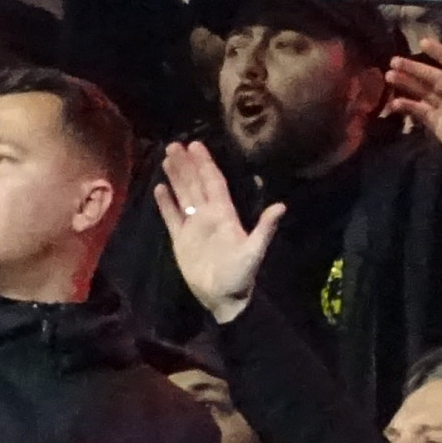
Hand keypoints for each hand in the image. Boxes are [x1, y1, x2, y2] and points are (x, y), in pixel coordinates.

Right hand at [150, 137, 281, 324]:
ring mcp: (194, 226)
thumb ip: (265, 228)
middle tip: (175, 144)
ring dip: (176, 177)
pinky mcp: (181, 239)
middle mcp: (208, 215)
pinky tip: (159, 188)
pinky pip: (172, 216)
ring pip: (183, 195)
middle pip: (196, 184)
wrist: (224, 298)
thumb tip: (281, 206)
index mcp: (224, 214)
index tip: (196, 145)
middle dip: (186, 164)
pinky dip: (166, 203)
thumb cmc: (241, 275)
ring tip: (166, 158)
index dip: (205, 164)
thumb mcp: (255, 251)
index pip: (213, 182)